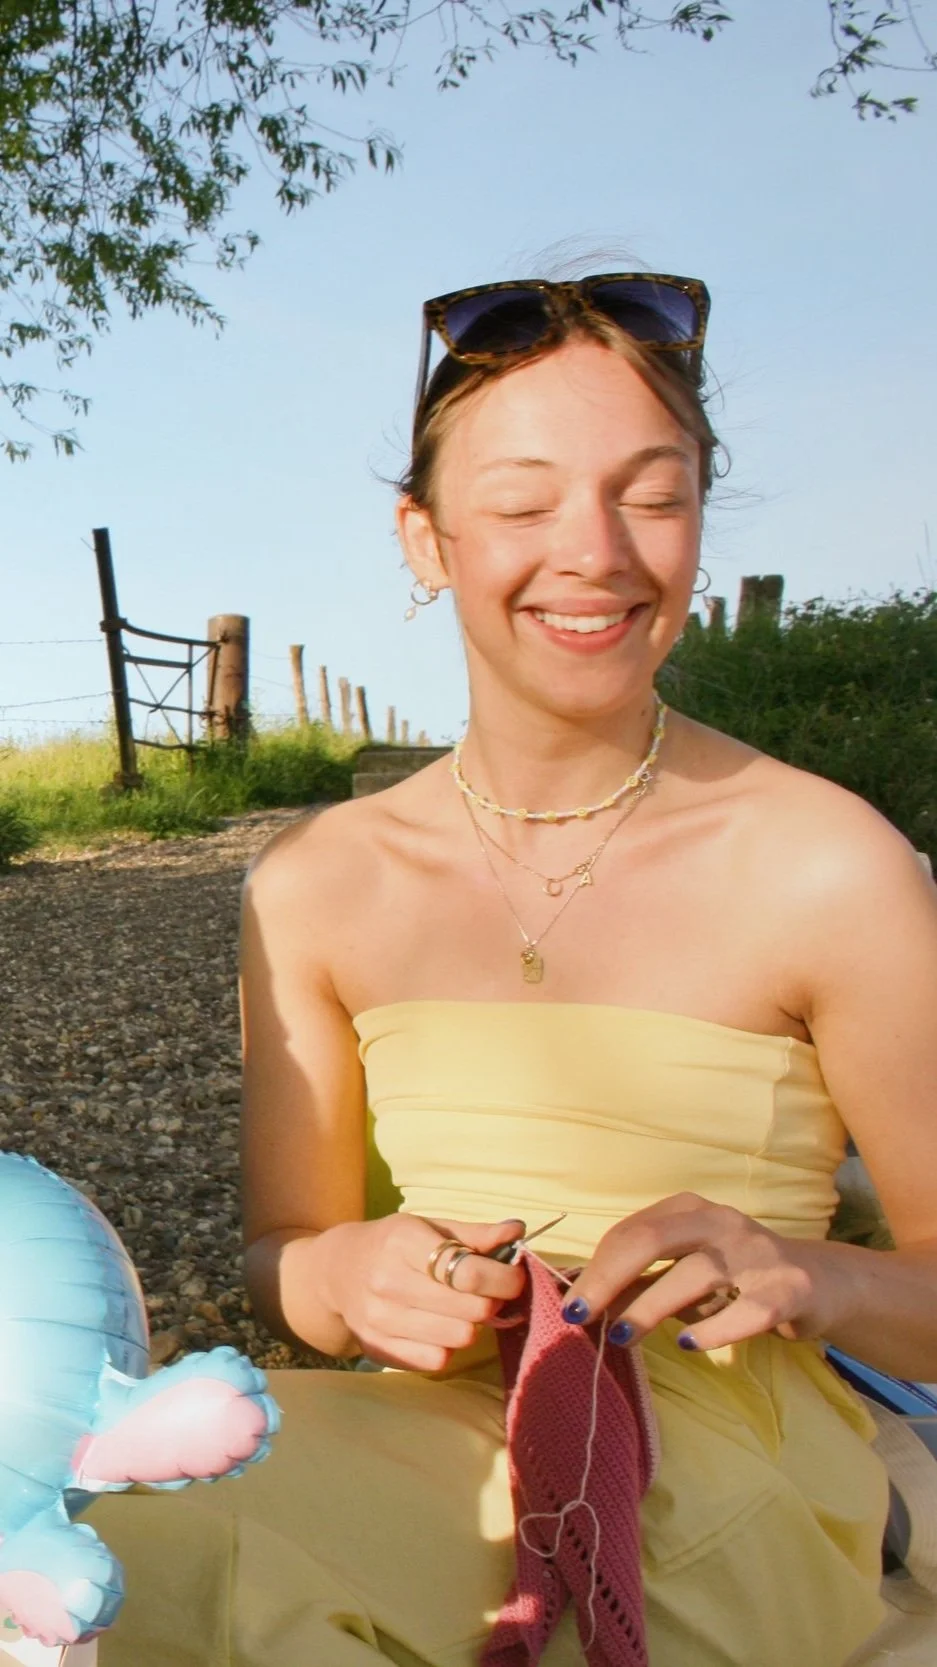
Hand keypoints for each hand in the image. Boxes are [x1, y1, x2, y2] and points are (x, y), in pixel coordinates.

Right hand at [320, 1213, 527, 1371]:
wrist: (337, 1271)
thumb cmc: (393, 1244)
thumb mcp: (429, 1226)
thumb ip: (475, 1233)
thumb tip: (518, 1232)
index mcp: (403, 1241)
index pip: (467, 1272)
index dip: (503, 1279)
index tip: (514, 1277)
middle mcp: (387, 1281)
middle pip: (470, 1309)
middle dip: (492, 1302)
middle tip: (489, 1293)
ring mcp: (380, 1319)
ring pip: (459, 1338)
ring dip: (472, 1325)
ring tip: (463, 1309)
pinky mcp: (378, 1348)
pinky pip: (437, 1360)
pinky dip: (449, 1347)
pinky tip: (441, 1328)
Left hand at [560, 1192, 862, 1352]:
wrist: (819, 1282)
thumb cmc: (735, 1278)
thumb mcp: (683, 1271)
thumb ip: (638, 1281)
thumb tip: (576, 1296)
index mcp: (689, 1210)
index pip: (629, 1232)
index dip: (594, 1268)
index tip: (570, 1304)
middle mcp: (720, 1222)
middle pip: (651, 1239)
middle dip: (608, 1277)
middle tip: (580, 1315)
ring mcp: (756, 1253)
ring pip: (695, 1273)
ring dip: (650, 1307)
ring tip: (622, 1338)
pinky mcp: (788, 1289)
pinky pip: (748, 1310)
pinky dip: (714, 1329)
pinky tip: (687, 1344)